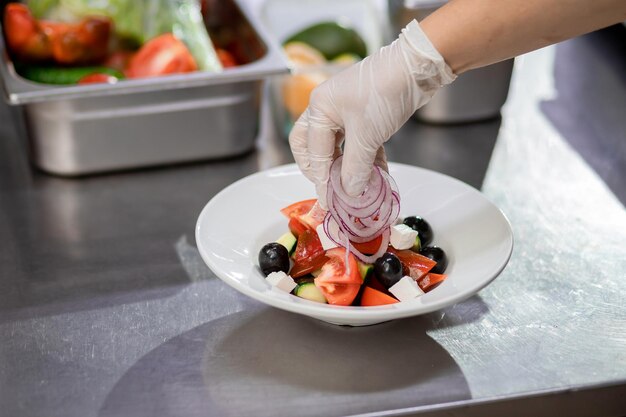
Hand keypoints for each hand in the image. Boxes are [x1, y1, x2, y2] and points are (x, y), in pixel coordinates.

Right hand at [289, 20, 454, 207]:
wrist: (417, 68)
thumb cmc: (384, 92)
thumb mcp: (367, 135)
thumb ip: (355, 167)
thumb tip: (349, 192)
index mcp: (320, 108)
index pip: (314, 151)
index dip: (321, 178)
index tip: (328, 199)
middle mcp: (328, 107)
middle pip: (314, 145)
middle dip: (320, 168)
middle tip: (329, 188)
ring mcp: (347, 110)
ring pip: (338, 145)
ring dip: (346, 166)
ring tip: (354, 186)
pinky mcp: (366, 114)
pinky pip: (359, 142)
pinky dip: (365, 158)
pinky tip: (375, 174)